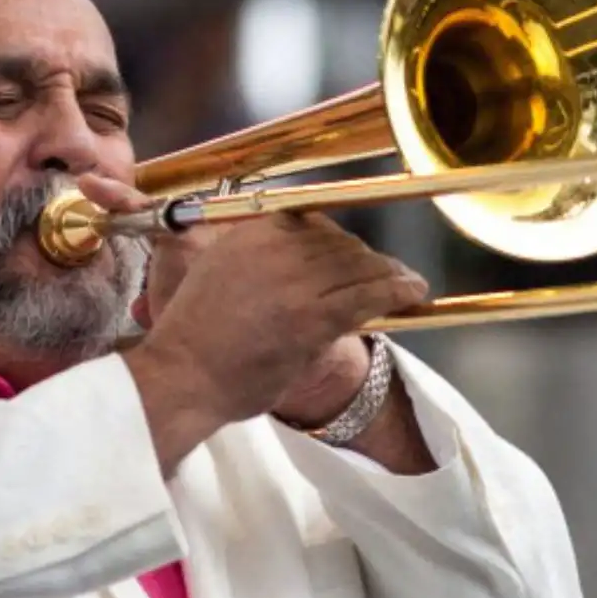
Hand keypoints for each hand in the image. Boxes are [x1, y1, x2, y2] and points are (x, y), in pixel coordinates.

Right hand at [73, 176, 389, 425]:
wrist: (181, 377)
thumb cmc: (193, 338)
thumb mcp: (214, 274)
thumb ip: (253, 258)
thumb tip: (293, 252)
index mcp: (247, 233)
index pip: (308, 220)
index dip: (337, 237)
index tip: (352, 250)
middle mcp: (274, 248)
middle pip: (338, 242)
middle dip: (366, 258)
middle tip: (386, 272)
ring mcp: (295, 282)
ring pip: (358, 267)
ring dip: (389, 273)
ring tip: (408, 283)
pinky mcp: (312, 317)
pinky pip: (368, 295)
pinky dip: (397, 290)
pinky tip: (414, 293)